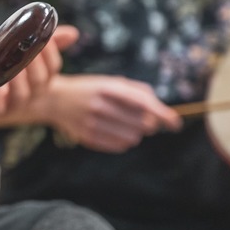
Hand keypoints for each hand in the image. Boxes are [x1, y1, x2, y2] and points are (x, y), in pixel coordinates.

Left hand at [0, 25, 79, 122]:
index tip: (43, 37)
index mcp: (38, 79)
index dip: (50, 54)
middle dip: (34, 64)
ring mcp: (11, 104)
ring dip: (17, 77)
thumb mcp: (17, 48)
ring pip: (22, 95)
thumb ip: (42, 40)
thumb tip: (73, 33)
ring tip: (9, 63)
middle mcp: (30, 94)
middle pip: (40, 82)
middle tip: (26, 47)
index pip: (52, 68)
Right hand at [39, 73, 182, 151]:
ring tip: (125, 126)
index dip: (163, 115)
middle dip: (148, 124)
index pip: (143, 103)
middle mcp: (100, 105)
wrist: (54, 100)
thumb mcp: (112, 82)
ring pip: (132, 137)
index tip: (175, 124)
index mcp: (108, 88)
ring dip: (135, 134)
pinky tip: (116, 133)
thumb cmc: (90, 89)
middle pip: (141, 124)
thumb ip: (138, 92)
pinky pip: (118, 146)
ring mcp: (91, 123)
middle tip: (142, 121)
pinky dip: (123, 142)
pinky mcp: (87, 137)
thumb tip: (162, 112)